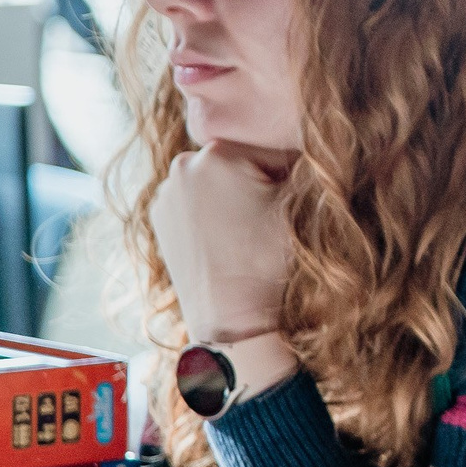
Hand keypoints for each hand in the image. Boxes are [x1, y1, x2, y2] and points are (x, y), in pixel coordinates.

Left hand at [147, 140, 294, 342]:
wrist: (229, 315)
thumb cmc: (265, 260)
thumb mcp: (294, 208)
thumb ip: (302, 171)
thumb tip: (306, 155)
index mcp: (220, 153)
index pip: (272, 151)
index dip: (290, 177)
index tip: (292, 205)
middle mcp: (184, 164)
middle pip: (239, 163)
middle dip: (256, 182)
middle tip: (266, 219)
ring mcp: (166, 192)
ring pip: (215, 181)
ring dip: (231, 195)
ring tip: (243, 232)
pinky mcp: (159, 217)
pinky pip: (193, 202)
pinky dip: (209, 212)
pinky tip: (222, 238)